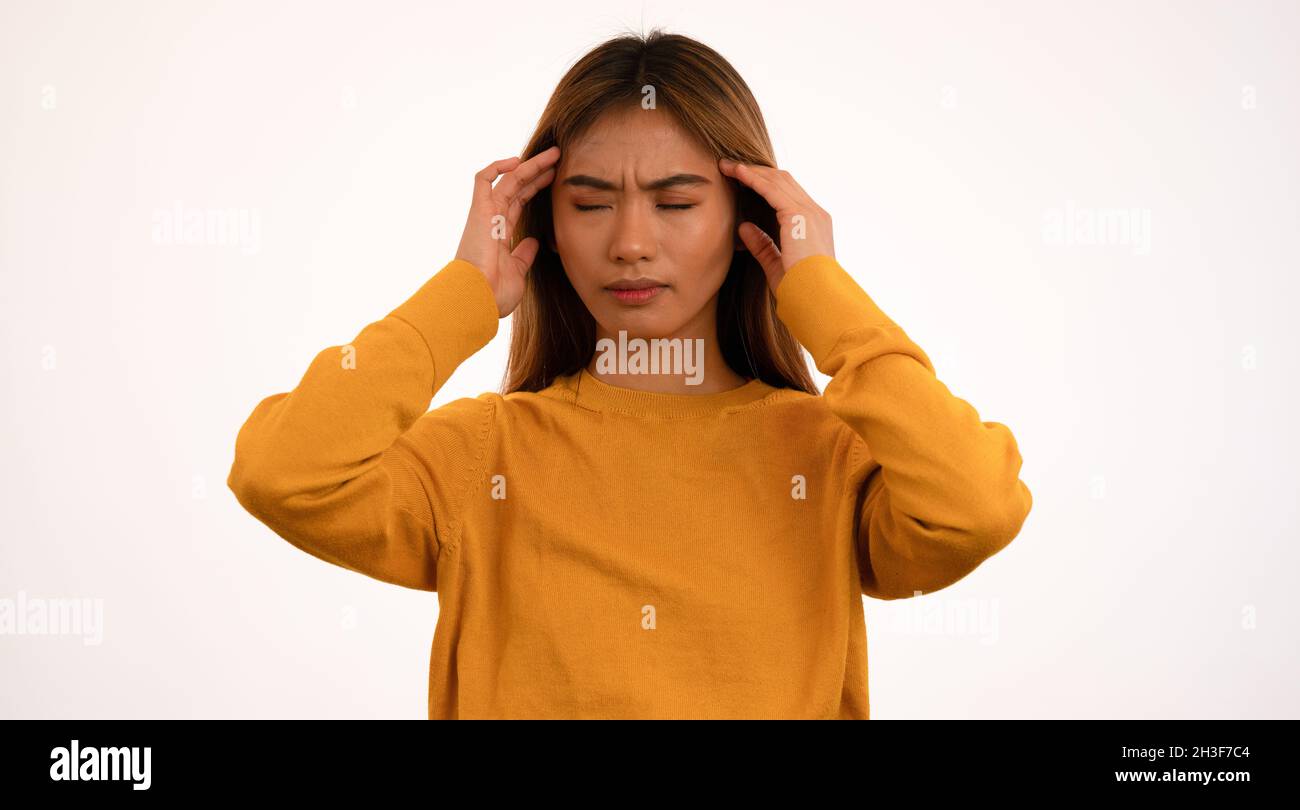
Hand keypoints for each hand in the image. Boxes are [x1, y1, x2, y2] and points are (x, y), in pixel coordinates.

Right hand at [455, 145, 560, 316]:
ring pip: (508, 180)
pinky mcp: (479, 211)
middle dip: (537, 172)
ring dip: (530, 166)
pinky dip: (497, 167)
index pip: (519, 203)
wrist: (477, 300)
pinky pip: (483, 180)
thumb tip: (534, 242)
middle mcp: (492, 221)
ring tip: (553, 154)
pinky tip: (518, 160)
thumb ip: (524, 255)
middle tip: (559, 159)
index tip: (554, 179)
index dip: (536, 189)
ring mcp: (485, 215)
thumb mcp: (518, 272)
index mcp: (500, 235)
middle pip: (517, 188)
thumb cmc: (494, 294)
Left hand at [718, 158, 834, 291]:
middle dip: (756, 172)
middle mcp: (814, 214)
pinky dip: (753, 179)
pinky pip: (772, 189)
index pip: (787, 195)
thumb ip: (762, 245)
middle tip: (731, 167)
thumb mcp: (777, 265)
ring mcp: (809, 212)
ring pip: (777, 180)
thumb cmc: (801, 290)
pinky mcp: (799, 214)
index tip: (742, 182)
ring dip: (751, 171)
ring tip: (729, 166)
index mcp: (813, 226)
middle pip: (783, 181)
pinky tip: (738, 173)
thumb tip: (743, 227)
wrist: (818, 299)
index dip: (764, 185)